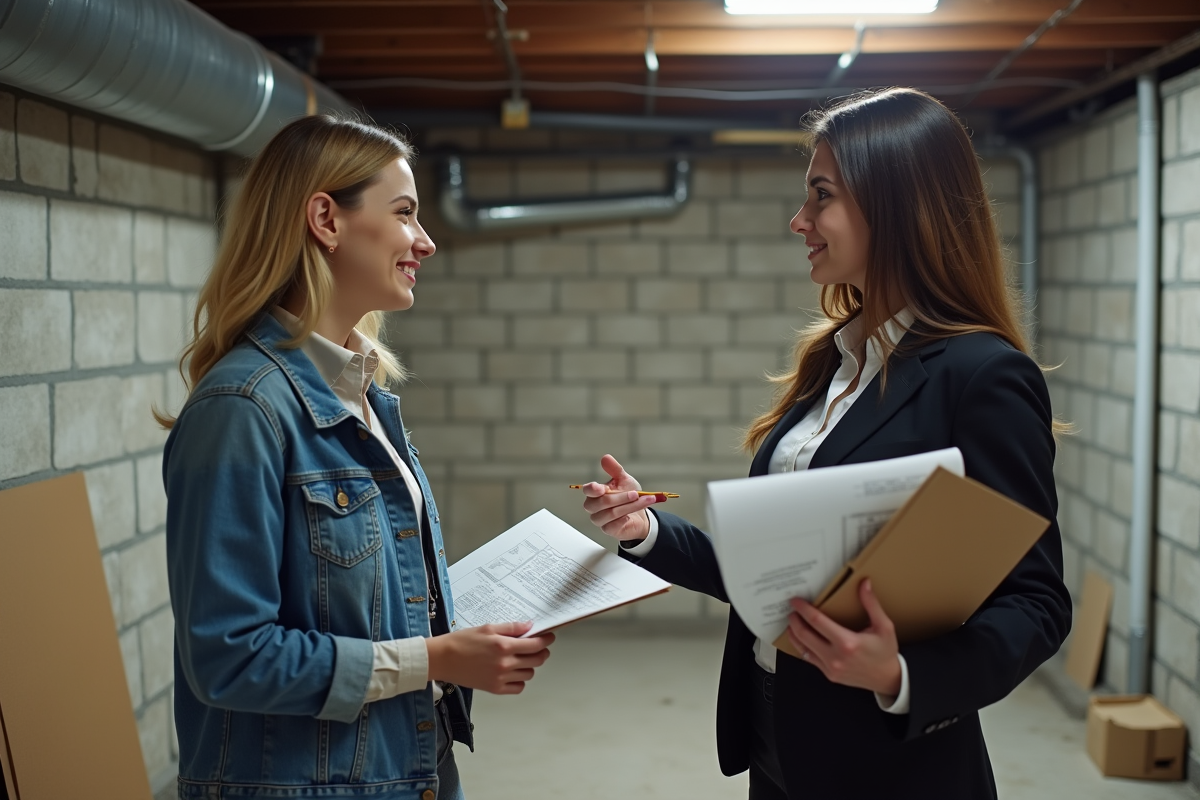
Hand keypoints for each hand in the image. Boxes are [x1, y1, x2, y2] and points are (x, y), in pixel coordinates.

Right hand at [425, 621, 554, 694]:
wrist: (442, 659)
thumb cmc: (461, 641)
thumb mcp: (488, 627)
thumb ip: (511, 628)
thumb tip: (529, 627)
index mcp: (504, 646)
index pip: (536, 645)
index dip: (546, 640)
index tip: (549, 637)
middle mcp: (505, 664)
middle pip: (537, 660)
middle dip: (541, 652)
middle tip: (539, 647)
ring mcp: (500, 678)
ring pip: (529, 674)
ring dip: (530, 665)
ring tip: (522, 658)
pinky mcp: (494, 689)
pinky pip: (518, 687)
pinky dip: (520, 680)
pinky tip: (514, 672)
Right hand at [580, 454, 659, 541]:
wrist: (639, 515)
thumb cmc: (629, 496)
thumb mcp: (624, 480)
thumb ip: (615, 469)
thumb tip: (605, 457)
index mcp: (595, 492)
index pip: (588, 490)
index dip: (593, 489)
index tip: (602, 488)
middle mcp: (594, 506)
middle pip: (602, 502)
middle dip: (621, 497)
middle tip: (636, 494)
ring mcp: (599, 519)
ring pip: (611, 513)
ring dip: (629, 506)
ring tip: (643, 501)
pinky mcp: (607, 529)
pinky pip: (613, 525)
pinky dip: (623, 519)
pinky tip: (630, 516)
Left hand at [784, 579, 901, 695]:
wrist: (888, 679)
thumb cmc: (885, 652)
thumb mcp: (884, 626)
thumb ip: (871, 603)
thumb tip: (865, 583)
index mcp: (848, 642)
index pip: (817, 621)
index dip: (803, 609)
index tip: (796, 601)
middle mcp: (836, 656)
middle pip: (804, 634)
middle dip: (794, 620)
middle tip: (792, 610)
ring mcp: (830, 667)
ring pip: (802, 648)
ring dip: (794, 634)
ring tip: (792, 623)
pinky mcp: (829, 674)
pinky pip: (808, 659)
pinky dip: (801, 647)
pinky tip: (801, 638)